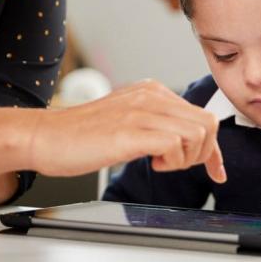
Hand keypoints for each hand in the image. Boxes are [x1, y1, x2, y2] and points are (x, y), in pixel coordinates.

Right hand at [29, 79, 225, 182]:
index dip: (213, 149)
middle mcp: (151, 96)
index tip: (216, 171)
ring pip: (197, 132)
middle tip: (176, 164)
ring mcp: (141, 111)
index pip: (202, 116)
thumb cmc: (81, 135)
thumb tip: (185, 143)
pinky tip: (151, 163)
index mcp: (152, 91)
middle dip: (203, 154)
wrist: (45, 136)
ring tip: (160, 163)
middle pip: (208, 123)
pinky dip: (171, 161)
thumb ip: (156, 124)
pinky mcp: (130, 131)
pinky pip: (175, 143)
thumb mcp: (127, 120)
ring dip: (186, 158)